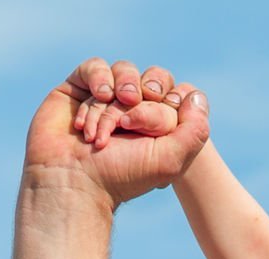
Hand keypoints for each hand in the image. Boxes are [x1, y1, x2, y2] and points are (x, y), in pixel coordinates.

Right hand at [22, 57, 208, 207]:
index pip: (175, 93)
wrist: (73, 181)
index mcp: (157, 126)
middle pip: (151, 78)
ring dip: (117, 96)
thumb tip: (194, 95)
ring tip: (109, 123)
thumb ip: (195, 130)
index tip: (158, 125)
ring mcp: (105, 98)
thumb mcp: (170, 159)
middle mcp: (132, 110)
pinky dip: (98, 80)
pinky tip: (97, 100)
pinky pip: (95, 66)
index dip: (169, 100)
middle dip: (145, 96)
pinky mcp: (78, 89)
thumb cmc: (121, 176)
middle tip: (131, 120)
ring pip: (123, 71)